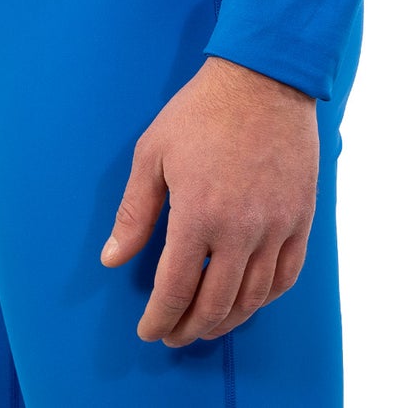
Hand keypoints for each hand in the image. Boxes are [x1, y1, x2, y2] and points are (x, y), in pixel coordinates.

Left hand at [99, 55, 318, 345]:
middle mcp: (240, 230)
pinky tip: (247, 299)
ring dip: (226, 321)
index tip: (148, 331)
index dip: (159, 319)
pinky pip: (286, 276)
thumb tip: (112, 260)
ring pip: (252, 298)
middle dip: (189, 329)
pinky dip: (265, 298)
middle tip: (173, 334)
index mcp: (198, 214)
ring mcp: (276, 226)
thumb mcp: (153, 153)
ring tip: (206, 324)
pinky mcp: (301, 218)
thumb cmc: (201, 111)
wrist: (264, 78)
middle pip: (215, 305)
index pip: (175, 290)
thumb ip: (134, 212)